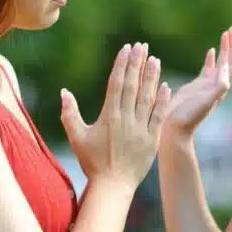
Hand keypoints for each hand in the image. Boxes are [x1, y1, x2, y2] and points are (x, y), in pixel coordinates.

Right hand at [60, 42, 170, 192]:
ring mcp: (141, 128)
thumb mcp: (76, 137)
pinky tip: (166, 86)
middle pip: (133, 86)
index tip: (127, 48)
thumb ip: (69, 113)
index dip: (122, 64)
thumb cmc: (92, 162)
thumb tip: (64, 91)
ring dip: (152, 77)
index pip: (117, 83)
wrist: (112, 186)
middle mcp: (126, 119)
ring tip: (155, 59)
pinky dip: (162, 100)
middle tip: (142, 46)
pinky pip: (158, 116)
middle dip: (138, 64)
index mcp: (109, 116)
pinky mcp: (152, 139)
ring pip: (148, 97)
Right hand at [163, 26, 231, 138]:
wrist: (175, 128)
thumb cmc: (189, 116)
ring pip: (221, 63)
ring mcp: (208, 85)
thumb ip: (218, 85)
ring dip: (225, 48)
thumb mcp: (206, 101)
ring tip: (226, 33)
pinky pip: (208, 69)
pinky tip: (211, 51)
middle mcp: (219, 85)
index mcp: (223, 86)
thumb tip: (227, 66)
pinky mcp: (197, 87)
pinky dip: (211, 59)